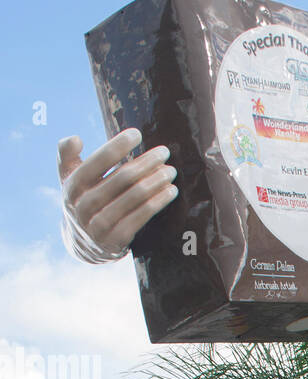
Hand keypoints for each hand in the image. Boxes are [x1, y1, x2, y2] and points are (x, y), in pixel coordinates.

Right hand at [58, 128, 178, 261]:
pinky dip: (158, 202)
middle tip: (164, 152)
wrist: (84, 245)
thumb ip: (66, 155)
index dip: (117, 146)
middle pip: (122, 179)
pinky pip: (142, 217)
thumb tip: (74, 138)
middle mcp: (84, 206)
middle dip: (146, 163)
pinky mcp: (116, 240)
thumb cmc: (82, 201)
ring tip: (170, 171)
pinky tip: (170, 191)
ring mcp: (100, 226)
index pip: (97, 162)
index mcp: (72, 186)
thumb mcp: (69, 179)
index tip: (137, 134)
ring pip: (135, 198)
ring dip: (156, 181)